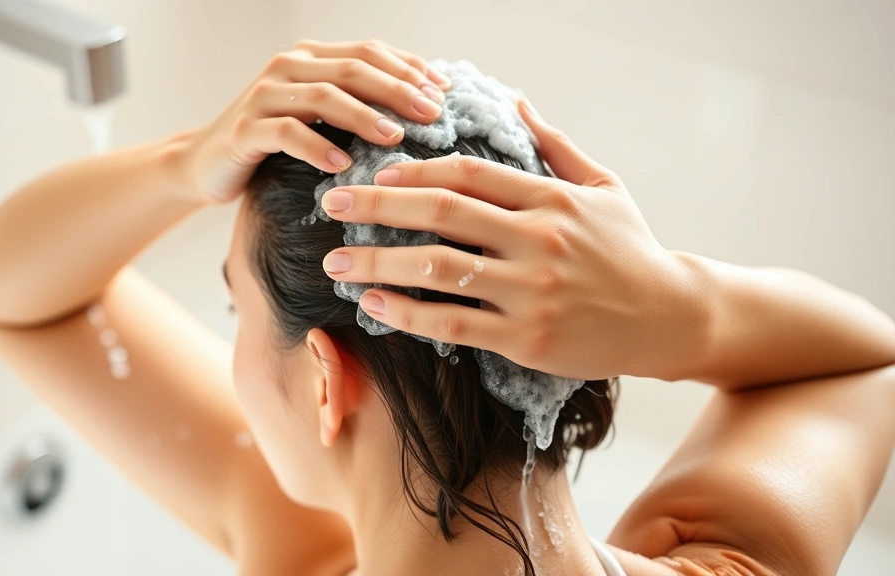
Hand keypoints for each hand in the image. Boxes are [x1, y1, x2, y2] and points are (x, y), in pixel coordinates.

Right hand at [173, 39, 451, 203]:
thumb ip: (356, 105)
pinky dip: (317, 146)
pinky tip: (341, 165)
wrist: (205, 163)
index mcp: (312, 58)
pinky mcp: (247, 129)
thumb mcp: (318, 119)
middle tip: (432, 115)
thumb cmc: (274, 144)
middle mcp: (289, 67)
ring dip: (363, 115)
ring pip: (323, 96)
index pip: (369, 52)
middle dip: (398, 90)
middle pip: (353, 69)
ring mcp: (265, 95)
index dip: (409, 69)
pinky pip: (287, 132)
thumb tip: (423, 110)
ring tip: (394, 137)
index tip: (445, 93)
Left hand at [318, 98, 708, 379]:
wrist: (672, 316)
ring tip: (336, 263)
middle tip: (331, 204)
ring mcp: (532, 289)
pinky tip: (375, 306)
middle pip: (442, 212)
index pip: (468, 173)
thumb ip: (555, 145)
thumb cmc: (631, 249)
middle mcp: (539, 238)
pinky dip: (408, 314)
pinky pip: (454, 323)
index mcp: (550, 198)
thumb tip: (517, 102)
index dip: (415, 170)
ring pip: (438, 269)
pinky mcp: (528, 337)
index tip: (376, 174)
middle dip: (377, 205)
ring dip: (377, 263)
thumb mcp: (604, 186)